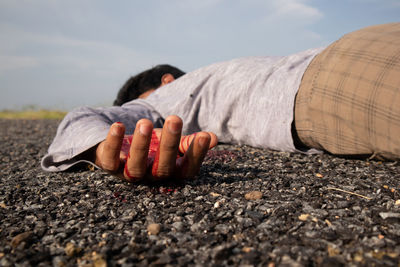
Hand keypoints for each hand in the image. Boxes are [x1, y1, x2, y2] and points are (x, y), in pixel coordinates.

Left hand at [94, 115, 217, 181]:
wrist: (121, 148)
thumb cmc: (153, 145)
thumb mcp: (171, 142)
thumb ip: (189, 142)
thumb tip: (213, 138)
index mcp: (171, 172)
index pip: (188, 169)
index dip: (197, 154)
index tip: (204, 136)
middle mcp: (151, 176)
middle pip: (163, 167)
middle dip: (169, 144)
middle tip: (175, 119)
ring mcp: (129, 173)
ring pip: (135, 167)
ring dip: (141, 146)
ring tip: (145, 122)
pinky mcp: (109, 165)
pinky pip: (109, 159)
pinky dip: (113, 142)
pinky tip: (119, 125)